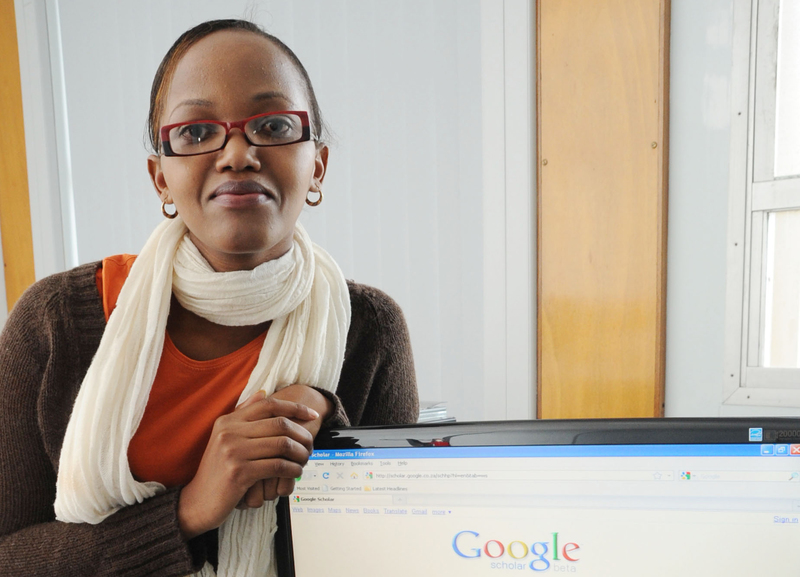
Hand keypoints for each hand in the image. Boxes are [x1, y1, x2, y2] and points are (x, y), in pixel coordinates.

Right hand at [177, 391, 318, 539]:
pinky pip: (278, 466)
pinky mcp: (239, 473)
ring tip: (305, 459)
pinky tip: (295, 472)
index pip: (269, 404)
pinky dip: (293, 469)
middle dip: (302, 434)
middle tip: (311, 444)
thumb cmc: (217, 471)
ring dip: (301, 453)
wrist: (198, 502)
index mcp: (228, 421)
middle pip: (280, 423)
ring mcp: (233, 452)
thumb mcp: (225, 438)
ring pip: (282, 444)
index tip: (313, 416)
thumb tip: (264, 392)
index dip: (295, 408)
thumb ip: (244, 414)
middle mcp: (229, 432)